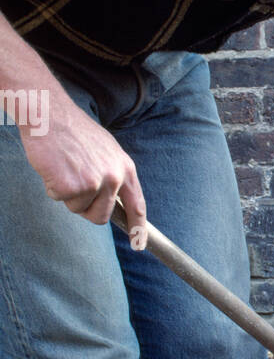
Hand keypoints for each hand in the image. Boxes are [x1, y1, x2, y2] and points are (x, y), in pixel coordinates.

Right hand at [21, 90, 146, 233]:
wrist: (50, 114)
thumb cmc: (74, 132)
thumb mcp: (106, 150)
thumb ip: (114, 174)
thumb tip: (115, 199)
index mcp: (125, 168)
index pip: (137, 205)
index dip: (138, 228)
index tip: (138, 244)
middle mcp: (114, 177)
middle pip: (102, 216)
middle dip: (86, 208)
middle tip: (74, 184)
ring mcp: (94, 182)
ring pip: (78, 209)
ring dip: (68, 195)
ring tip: (65, 168)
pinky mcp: (72, 186)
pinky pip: (60, 200)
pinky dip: (52, 187)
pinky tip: (54, 167)